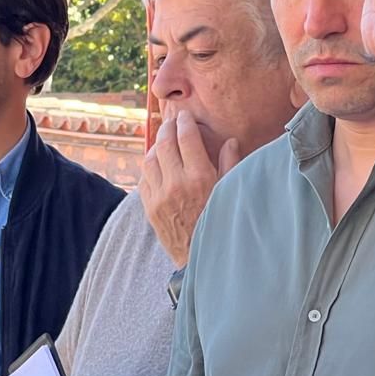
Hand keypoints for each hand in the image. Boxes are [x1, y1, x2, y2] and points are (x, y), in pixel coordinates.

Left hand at [139, 110, 240, 265]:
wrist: (201, 259)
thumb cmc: (222, 224)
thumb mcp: (231, 193)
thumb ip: (231, 165)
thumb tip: (230, 141)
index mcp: (199, 178)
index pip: (186, 138)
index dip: (184, 122)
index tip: (185, 116)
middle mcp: (176, 184)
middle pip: (164, 143)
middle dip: (168, 128)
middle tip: (172, 122)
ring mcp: (159, 196)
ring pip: (149, 159)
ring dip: (156, 147)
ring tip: (164, 142)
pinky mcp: (149, 208)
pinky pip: (143, 179)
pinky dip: (149, 168)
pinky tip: (158, 166)